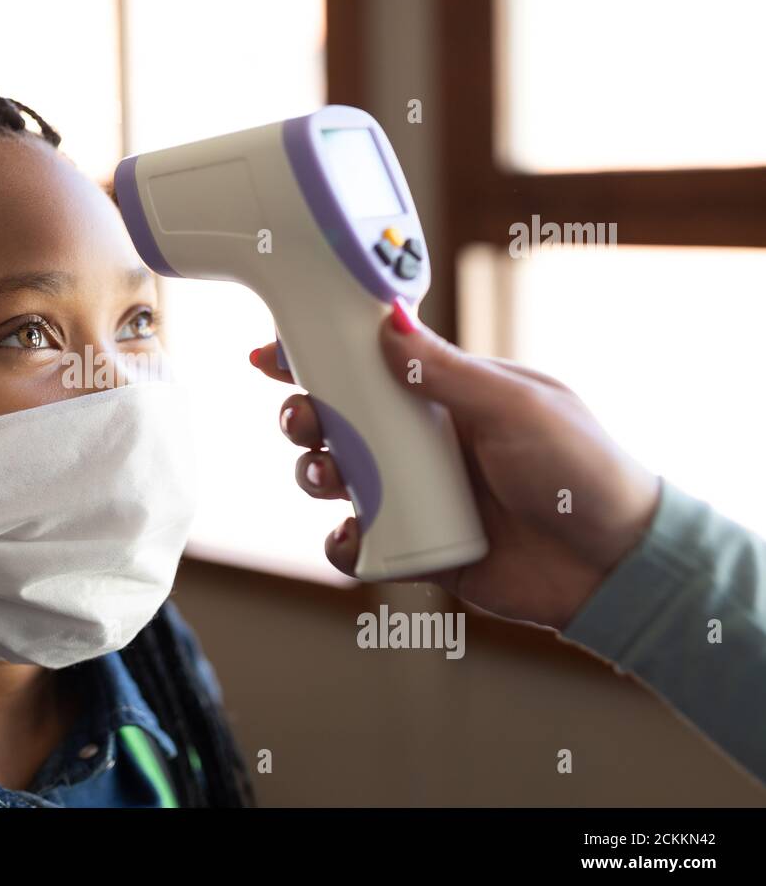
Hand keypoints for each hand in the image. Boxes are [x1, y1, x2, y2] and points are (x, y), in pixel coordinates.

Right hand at [249, 299, 660, 629]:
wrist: (614, 565)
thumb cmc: (582, 470)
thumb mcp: (515, 407)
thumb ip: (447, 367)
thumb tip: (387, 319)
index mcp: (447, 394)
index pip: (368, 364)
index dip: (315, 356)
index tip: (272, 354)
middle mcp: (423, 441)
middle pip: (337, 420)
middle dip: (304, 418)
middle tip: (302, 422)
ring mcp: (415, 494)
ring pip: (336, 478)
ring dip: (314, 474)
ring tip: (330, 478)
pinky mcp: (415, 546)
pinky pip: (358, 544)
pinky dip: (343, 544)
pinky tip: (352, 537)